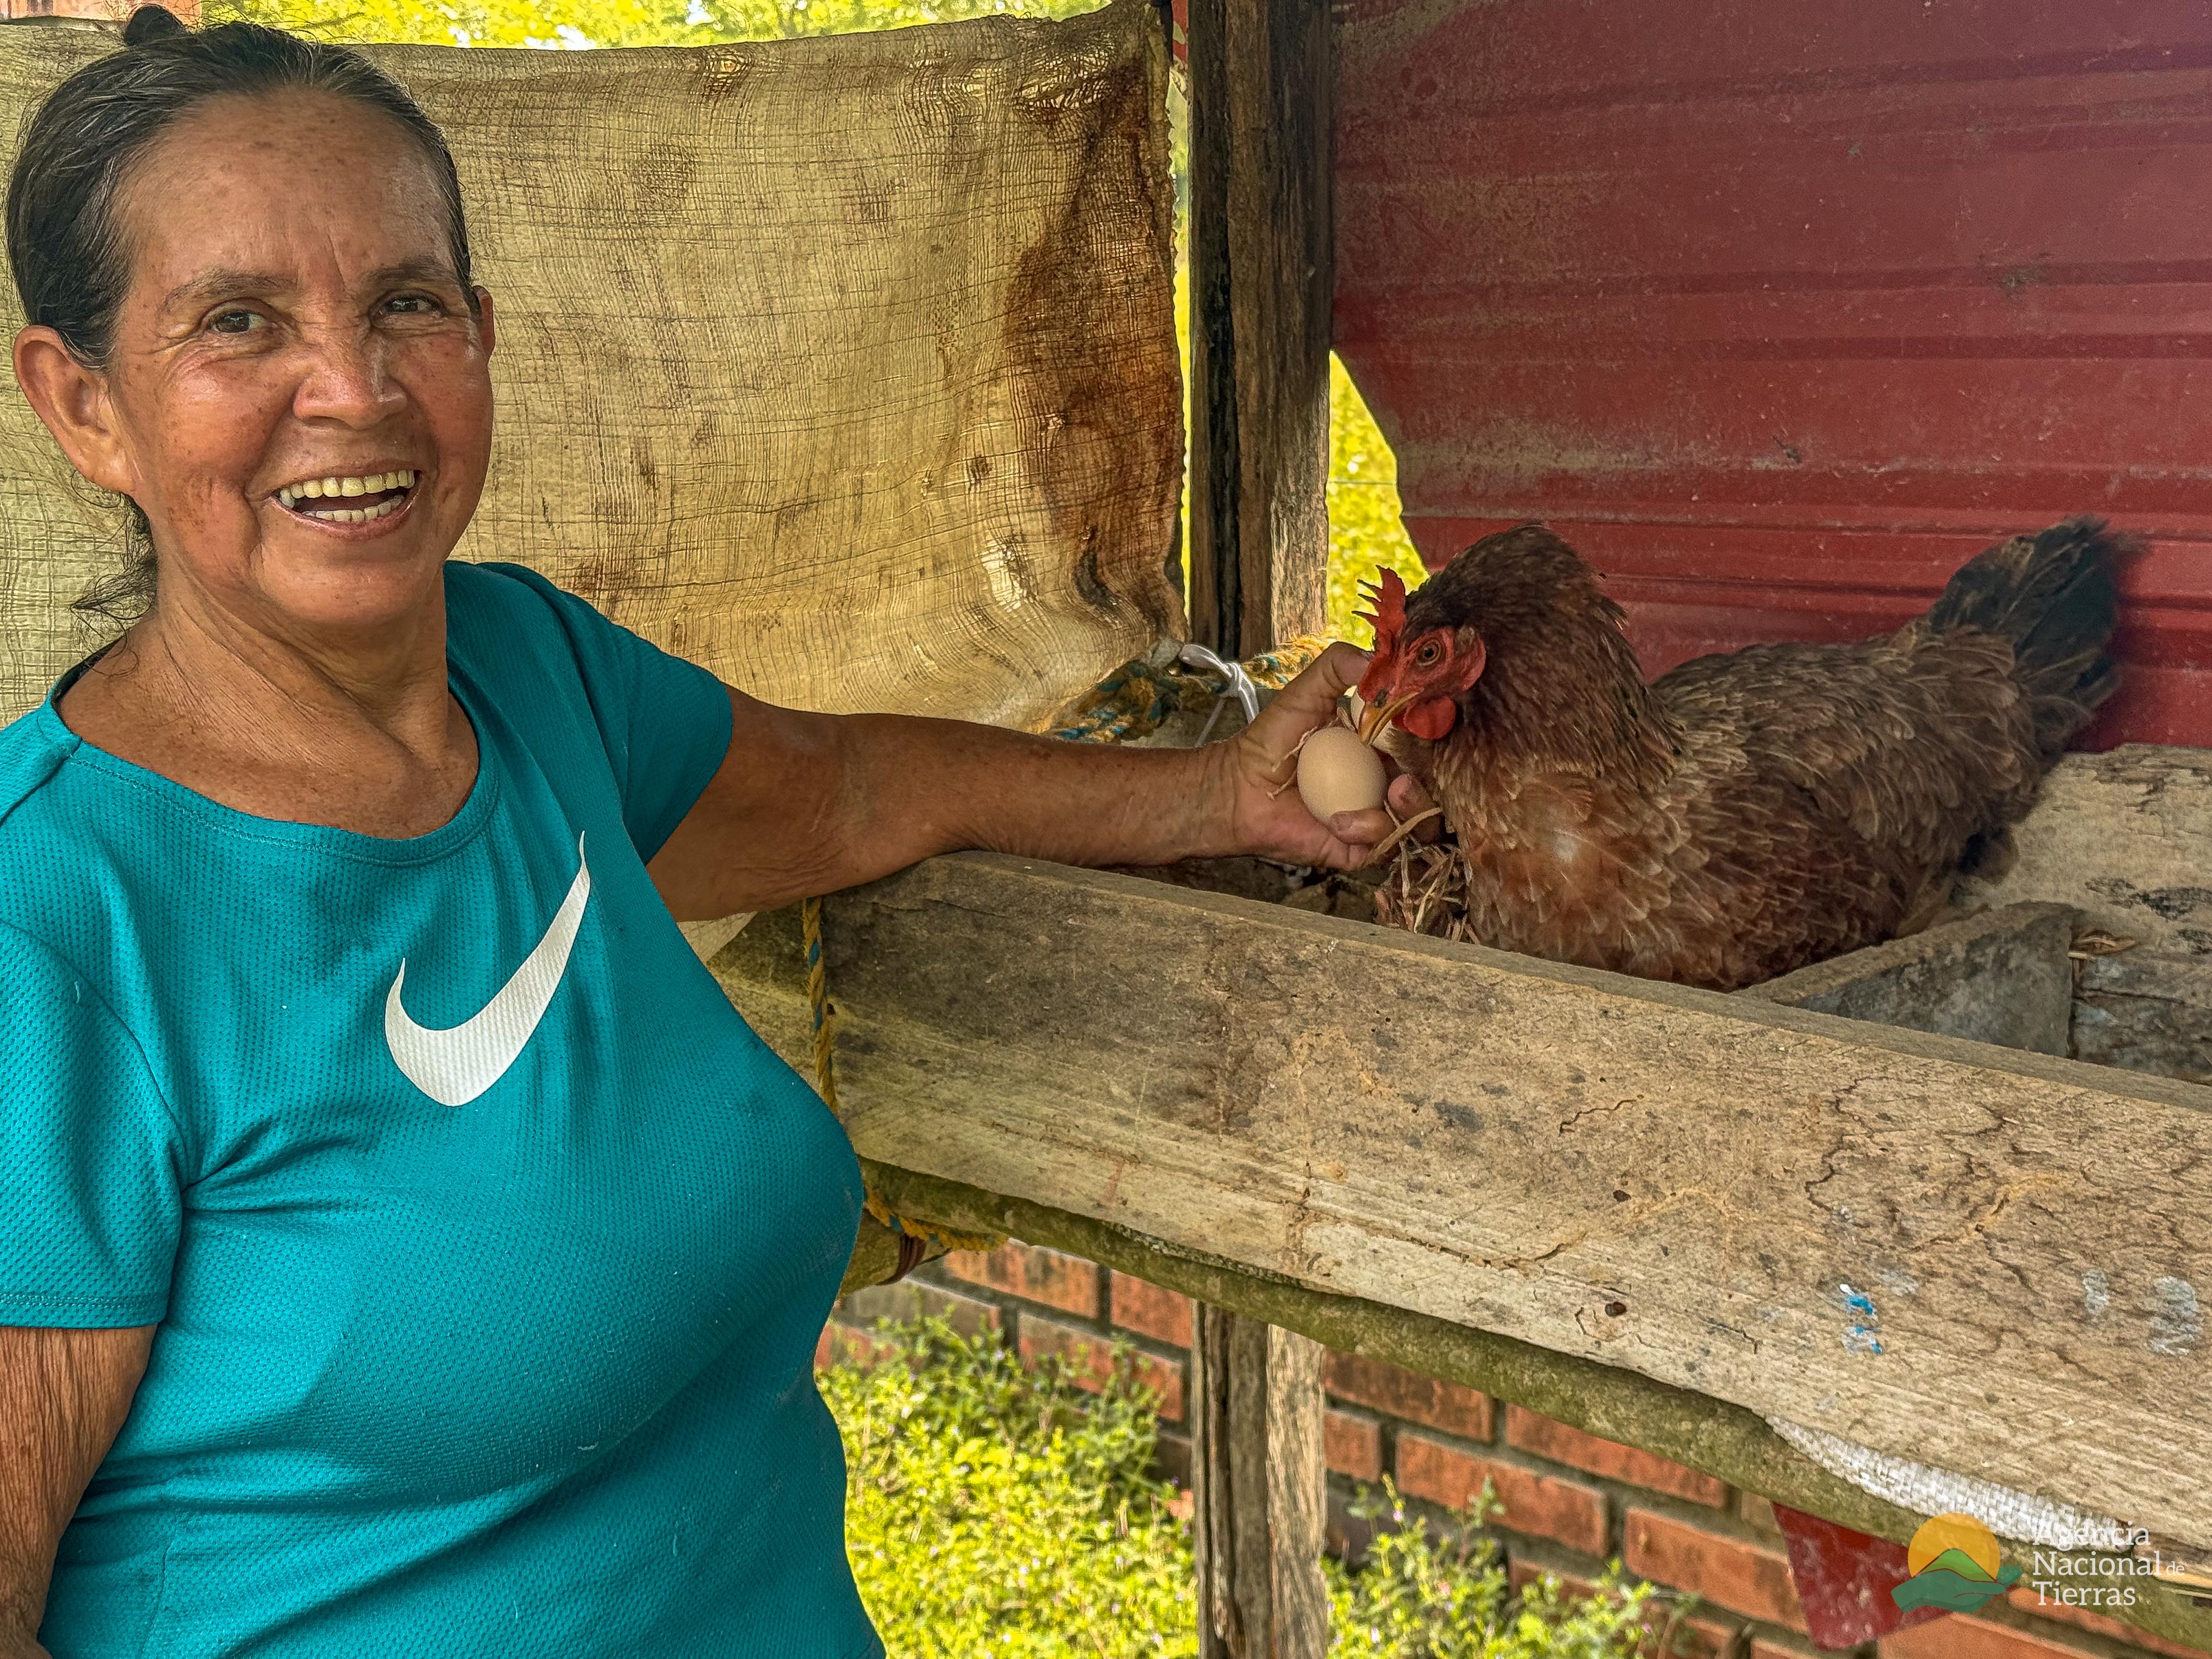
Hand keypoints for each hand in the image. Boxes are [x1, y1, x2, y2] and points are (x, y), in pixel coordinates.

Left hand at [1211, 643, 1439, 870]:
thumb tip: (1377, 655)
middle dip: (1432, 782)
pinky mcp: (1358, 848)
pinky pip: (1384, 846)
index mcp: (1382, 750)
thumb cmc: (1272, 740)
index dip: (1437, 741)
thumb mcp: (1307, 692)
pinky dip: (1370, 832)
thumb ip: (1339, 666)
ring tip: (1392, 793)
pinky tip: (1339, 821)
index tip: (1433, 730)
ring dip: (1413, 809)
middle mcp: (1384, 784)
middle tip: (1408, 773)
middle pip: (1434, 789)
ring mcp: (1374, 818)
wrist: (1238, 786)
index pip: (1426, 748)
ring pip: (1420, 823)